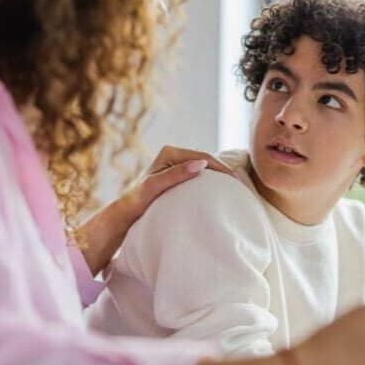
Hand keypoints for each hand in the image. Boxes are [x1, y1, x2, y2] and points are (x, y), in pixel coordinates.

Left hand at [77, 146, 234, 273]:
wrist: (127, 211)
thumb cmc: (138, 200)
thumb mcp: (156, 187)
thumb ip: (176, 175)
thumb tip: (200, 164)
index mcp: (169, 153)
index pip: (202, 156)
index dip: (220, 167)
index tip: (233, 180)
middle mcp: (172, 155)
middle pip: (204, 160)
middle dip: (221, 170)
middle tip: (238, 184)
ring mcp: (174, 165)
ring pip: (202, 167)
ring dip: (216, 176)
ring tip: (232, 187)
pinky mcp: (176, 175)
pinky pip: (197, 175)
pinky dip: (209, 181)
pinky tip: (218, 191)